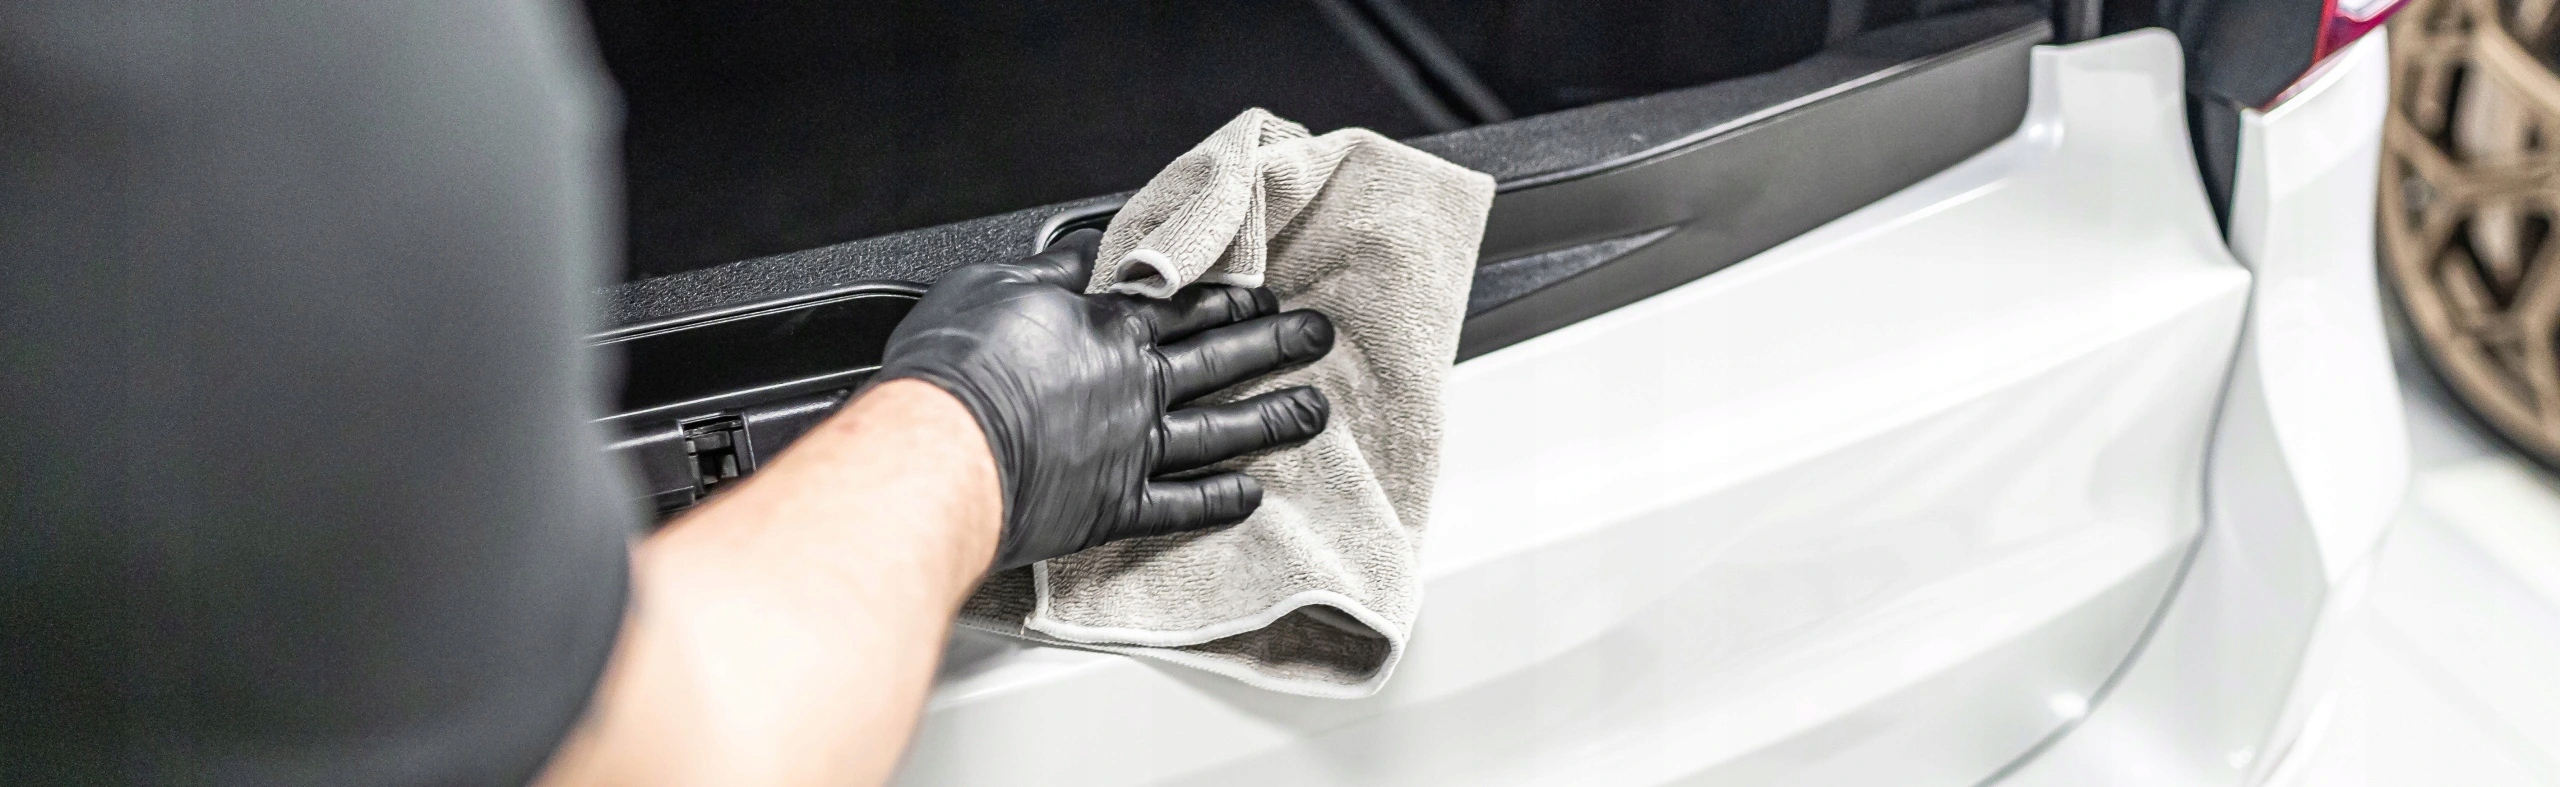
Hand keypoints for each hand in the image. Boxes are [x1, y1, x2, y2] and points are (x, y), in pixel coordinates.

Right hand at [874, 230, 1334, 571]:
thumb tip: (1092, 246)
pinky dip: (1218, 502)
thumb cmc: (954, 366)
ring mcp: (1131, 450)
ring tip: (1314, 411)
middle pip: (1220, 359)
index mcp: (1108, 330)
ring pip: (1219, 431)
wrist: (940, 453)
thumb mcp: (997, 284)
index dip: (1231, 299)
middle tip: (1318, 335)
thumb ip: (1054, 270)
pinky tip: (1251, 497)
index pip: (1187, 307)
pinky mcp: (1113, 507)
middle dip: (1276, 344)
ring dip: (1271, 419)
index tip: (1267, 294)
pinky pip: (1180, 506)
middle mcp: (1135, 387)